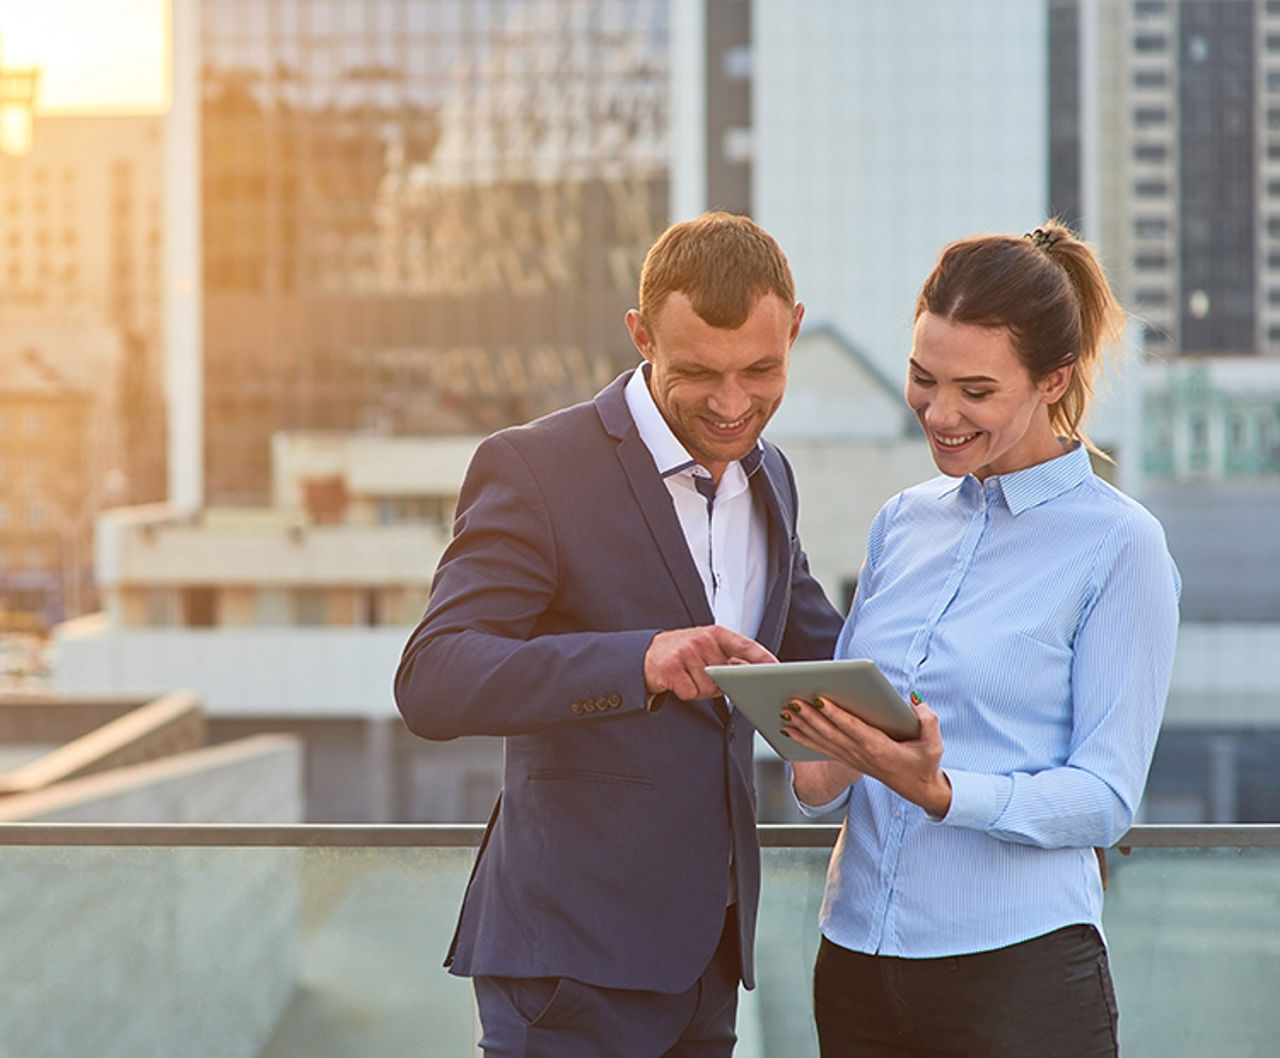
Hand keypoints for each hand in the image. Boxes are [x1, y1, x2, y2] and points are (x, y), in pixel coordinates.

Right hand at [643, 625, 776, 700]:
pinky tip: (677, 681)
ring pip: (708, 688)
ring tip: (688, 676)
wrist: (647, 655)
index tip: (776, 668)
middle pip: (727, 676)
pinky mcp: (671, 668)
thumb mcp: (707, 648)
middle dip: (719, 683)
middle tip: (703, 674)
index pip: (745, 646)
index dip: (763, 658)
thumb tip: (753, 673)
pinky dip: (685, 693)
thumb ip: (729, 657)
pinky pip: (690, 692)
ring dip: (700, 689)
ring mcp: (686, 653)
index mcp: (716, 634)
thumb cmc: (682, 653)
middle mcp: (702, 640)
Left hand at [782, 694, 951, 816]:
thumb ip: (928, 720)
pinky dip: (803, 739)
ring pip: (822, 740)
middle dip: (810, 716)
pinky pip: (822, 748)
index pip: (852, 727)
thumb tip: (914, 700)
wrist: (918, 788)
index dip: (835, 714)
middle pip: (830, 732)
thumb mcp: (934, 743)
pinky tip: (789, 729)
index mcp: (879, 747)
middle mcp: (860, 753)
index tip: (819, 699)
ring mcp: (852, 758)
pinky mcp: (848, 760)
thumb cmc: (924, 763)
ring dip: (802, 726)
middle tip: (792, 700)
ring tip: (785, 711)